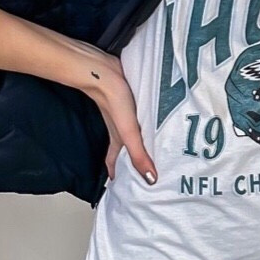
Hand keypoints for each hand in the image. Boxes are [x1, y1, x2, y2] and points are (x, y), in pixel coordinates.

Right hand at [74, 45, 156, 183]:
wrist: (105, 72)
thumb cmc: (113, 101)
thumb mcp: (128, 133)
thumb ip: (139, 155)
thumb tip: (150, 179)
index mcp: (119, 139)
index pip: (114, 162)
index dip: (117, 174)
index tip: (121, 186)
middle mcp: (120, 128)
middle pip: (125, 148)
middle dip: (132, 158)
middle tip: (145, 168)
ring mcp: (124, 114)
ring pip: (132, 132)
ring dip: (140, 140)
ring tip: (155, 145)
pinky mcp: (130, 100)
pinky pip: (138, 115)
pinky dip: (144, 120)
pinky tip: (154, 117)